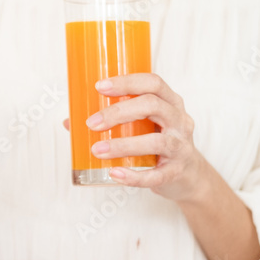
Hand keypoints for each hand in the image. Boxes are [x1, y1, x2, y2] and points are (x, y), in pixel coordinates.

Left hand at [85, 73, 208, 201]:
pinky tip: (114, 174)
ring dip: (122, 145)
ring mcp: (181, 147)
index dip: (127, 82)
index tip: (100, 86)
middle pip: (152, 105)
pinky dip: (133, 175)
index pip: (153, 83)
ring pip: (155, 141)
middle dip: (119, 112)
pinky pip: (155, 175)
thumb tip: (71, 121)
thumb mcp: (143, 126)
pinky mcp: (176, 172)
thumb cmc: (159, 144)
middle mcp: (180, 120)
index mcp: (170, 102)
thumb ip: (112, 121)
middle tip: (92, 123)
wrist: (189, 176)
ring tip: (96, 150)